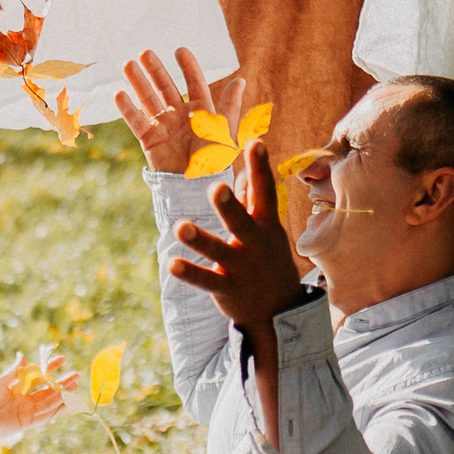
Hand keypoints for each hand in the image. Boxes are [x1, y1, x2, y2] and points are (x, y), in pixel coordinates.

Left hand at [0, 353, 76, 442]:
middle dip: (63, 383)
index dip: (51, 368)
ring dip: (63, 394)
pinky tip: (67, 403)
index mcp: (20, 388)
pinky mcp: (28, 422)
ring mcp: (28, 411)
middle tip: (77, 374)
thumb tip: (22, 355)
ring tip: (74, 385)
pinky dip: (57, 410)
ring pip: (50, 402)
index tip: (62, 359)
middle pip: (49, 390)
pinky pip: (45, 416)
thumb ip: (14, 371)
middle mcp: (27, 400)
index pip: (40, 377)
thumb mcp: (1, 381)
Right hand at [115, 47, 246, 175]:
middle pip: (166, 88)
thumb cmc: (214, 162)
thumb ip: (229, 106)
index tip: (180, 50)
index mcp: (201, 111)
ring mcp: (163, 126)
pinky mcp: (149, 139)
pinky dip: (127, 109)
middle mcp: (180, 115)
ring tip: (127, 65)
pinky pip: (136, 121)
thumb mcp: (225, 131)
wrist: (195, 187)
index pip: (194, 83)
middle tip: (145, 52)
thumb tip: (240, 81)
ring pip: (148, 99)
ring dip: (138, 82)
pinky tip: (118, 94)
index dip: (188, 67)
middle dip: (156, 70)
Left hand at [167, 140, 309, 336]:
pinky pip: (206, 280)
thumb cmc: (269, 260)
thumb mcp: (268, 230)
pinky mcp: (228, 289)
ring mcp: (242, 268)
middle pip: (241, 223)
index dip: (260, 168)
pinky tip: (172, 263)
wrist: (280, 311)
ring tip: (179, 227)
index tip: (254, 142)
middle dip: (229, 206)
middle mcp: (255, 244)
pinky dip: (190, 272)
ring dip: (200, 240)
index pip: (264, 192)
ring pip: (219, 252)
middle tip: (216, 188)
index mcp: (265, 225)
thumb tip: (245, 171)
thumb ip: (255, 201)